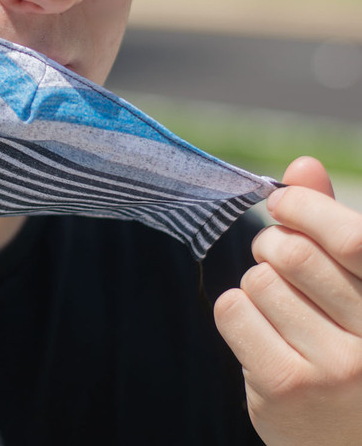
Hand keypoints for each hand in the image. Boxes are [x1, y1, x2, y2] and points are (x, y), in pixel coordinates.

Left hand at [214, 156, 361, 445]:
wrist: (347, 440)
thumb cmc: (348, 344)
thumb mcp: (354, 285)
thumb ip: (331, 226)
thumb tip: (303, 165)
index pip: (352, 238)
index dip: (305, 208)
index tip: (282, 205)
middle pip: (292, 253)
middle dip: (272, 246)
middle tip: (277, 263)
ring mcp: (332, 369)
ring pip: (258, 281)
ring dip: (257, 286)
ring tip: (280, 313)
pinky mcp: (286, 388)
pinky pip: (233, 311)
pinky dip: (236, 312)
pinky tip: (260, 336)